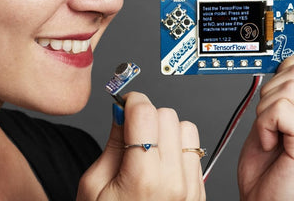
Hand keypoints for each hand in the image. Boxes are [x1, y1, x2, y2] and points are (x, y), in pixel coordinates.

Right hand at [77, 92, 205, 200]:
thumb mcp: (94, 186)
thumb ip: (112, 144)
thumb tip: (121, 111)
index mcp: (144, 179)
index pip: (145, 113)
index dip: (131, 101)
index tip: (123, 103)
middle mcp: (174, 182)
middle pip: (167, 115)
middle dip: (146, 116)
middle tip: (131, 130)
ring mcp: (191, 188)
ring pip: (186, 128)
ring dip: (166, 129)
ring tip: (148, 148)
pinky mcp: (199, 192)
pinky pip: (194, 150)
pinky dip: (178, 147)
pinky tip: (161, 163)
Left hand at [237, 52, 293, 200]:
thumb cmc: (265, 168)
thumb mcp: (271, 118)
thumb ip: (282, 90)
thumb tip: (284, 57)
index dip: (285, 67)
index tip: (271, 86)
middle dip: (270, 89)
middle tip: (268, 120)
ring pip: (288, 86)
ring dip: (264, 109)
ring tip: (269, 133)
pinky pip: (281, 108)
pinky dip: (264, 123)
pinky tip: (269, 142)